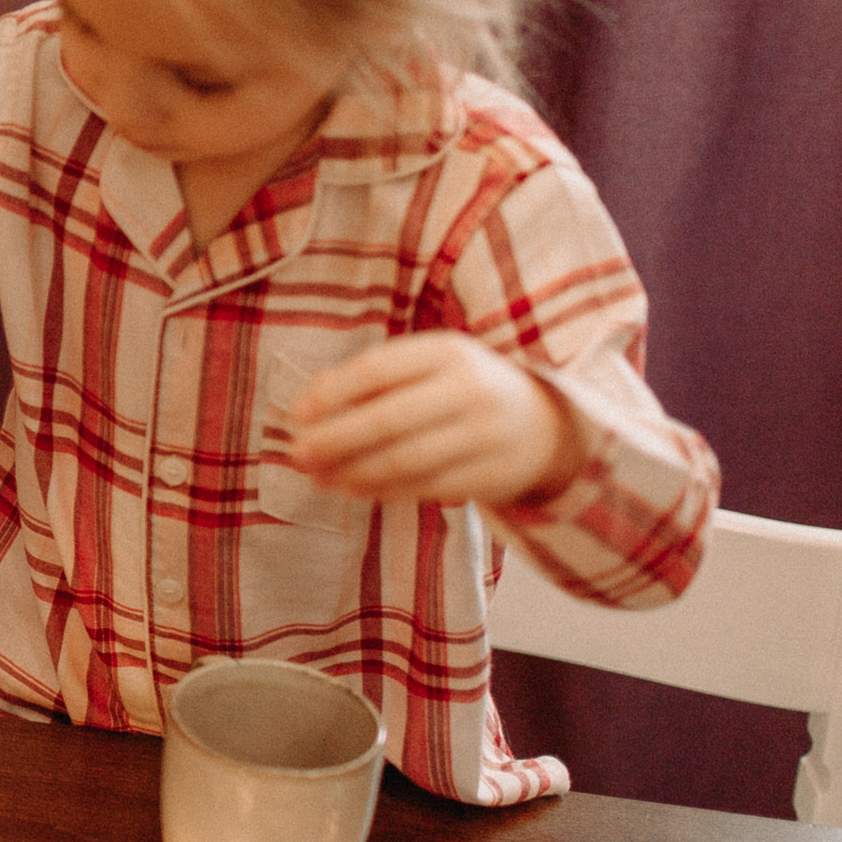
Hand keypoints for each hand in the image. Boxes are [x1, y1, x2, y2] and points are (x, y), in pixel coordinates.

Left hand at [286, 332, 587, 506]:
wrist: (545, 426)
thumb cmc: (461, 390)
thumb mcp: (426, 368)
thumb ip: (371, 379)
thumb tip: (309, 398)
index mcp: (448, 351)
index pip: (378, 370)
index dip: (332, 393)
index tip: (297, 414)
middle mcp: (470, 390)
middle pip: (389, 420)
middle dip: (336, 440)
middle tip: (296, 454)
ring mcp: (485, 436)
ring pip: (405, 460)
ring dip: (352, 472)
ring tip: (317, 477)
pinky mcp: (491, 476)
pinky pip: (424, 487)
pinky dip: (381, 490)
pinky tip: (351, 488)